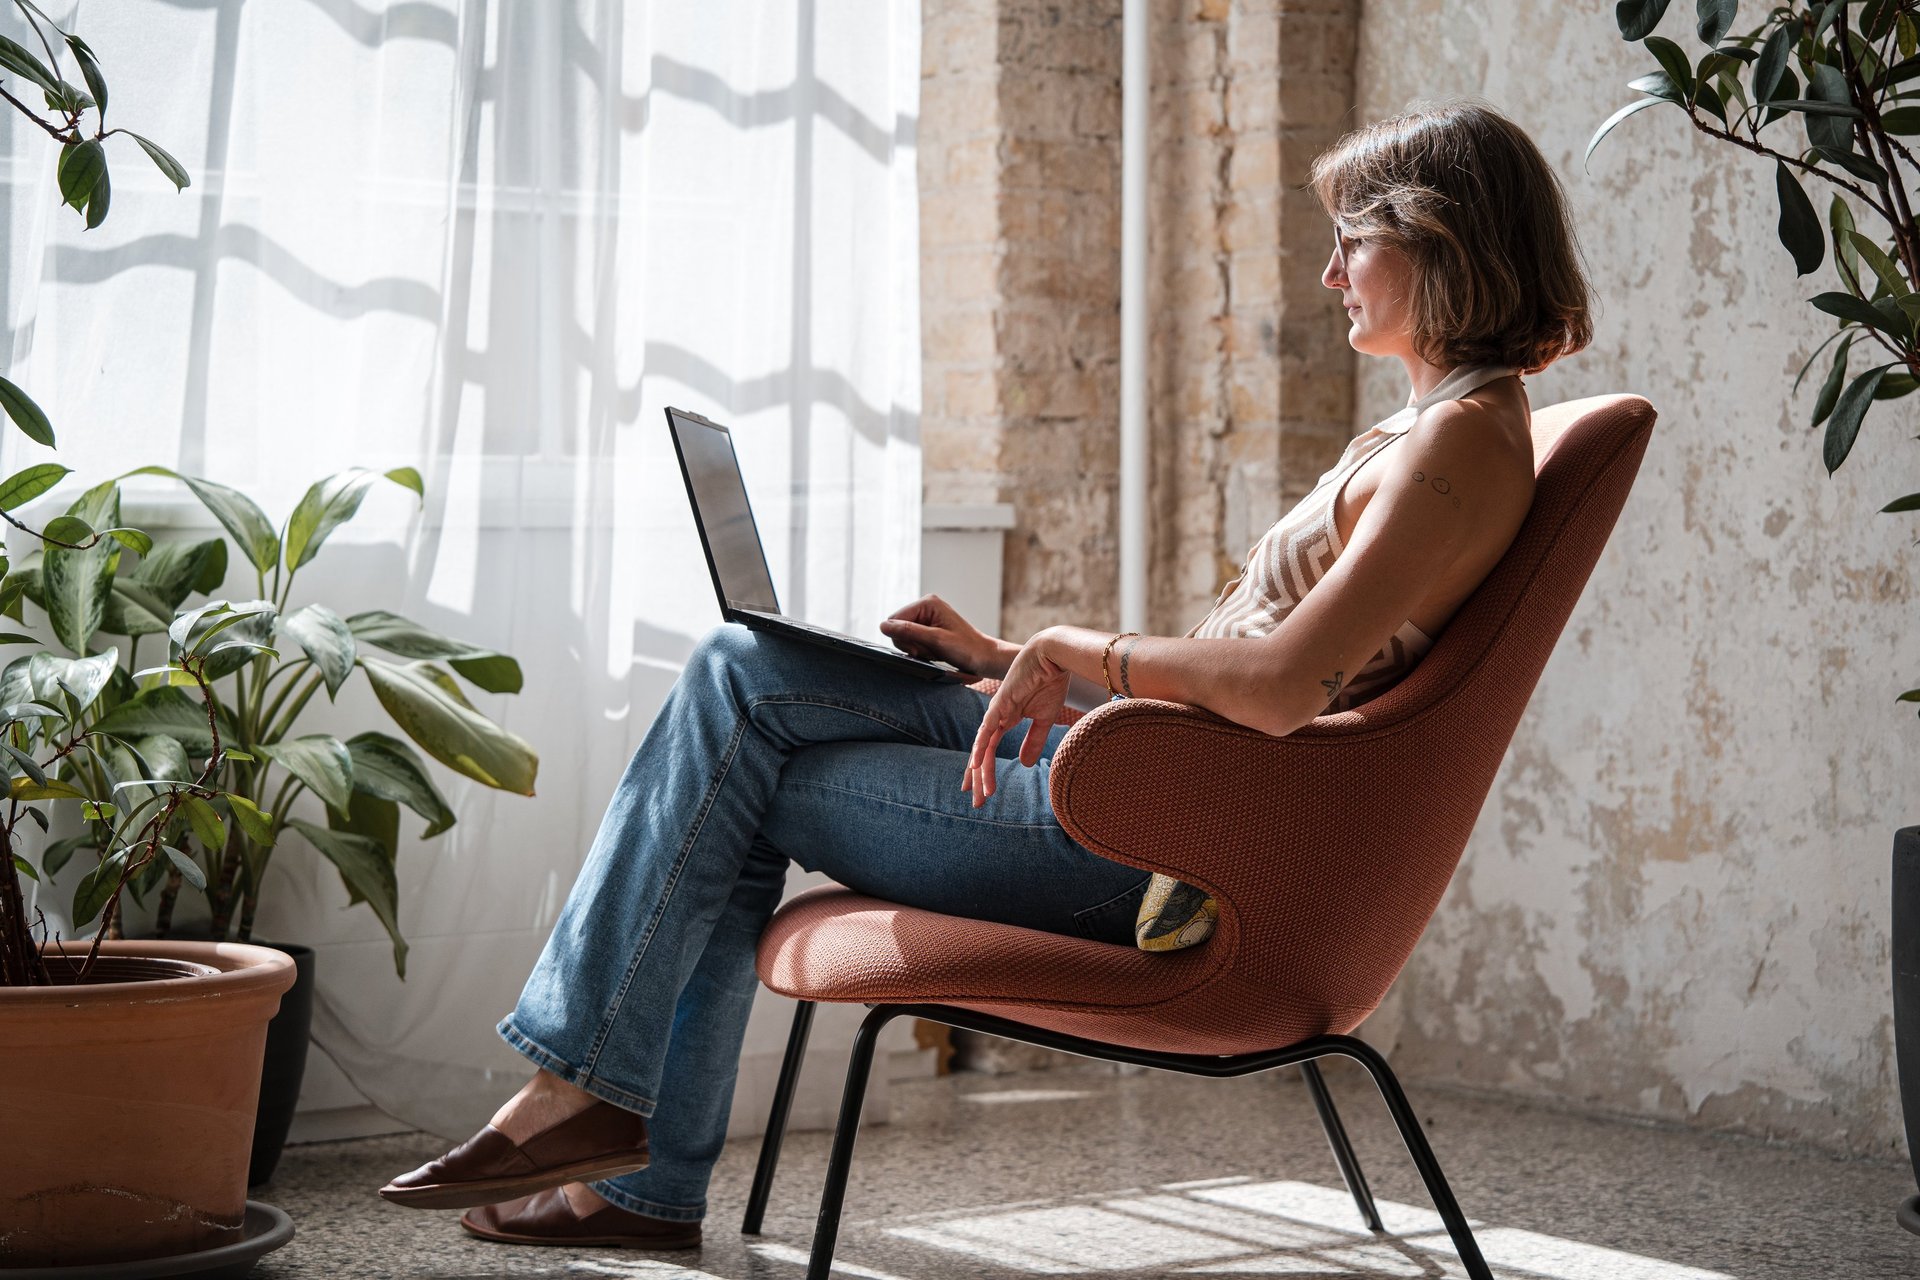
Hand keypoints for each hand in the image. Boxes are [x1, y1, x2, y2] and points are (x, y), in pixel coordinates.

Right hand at [879, 594, 1004, 676]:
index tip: (917, 650)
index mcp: (928, 603)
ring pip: (905, 636)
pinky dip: (921, 650)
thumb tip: (883, 626)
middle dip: (910, 644)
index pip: (895, 619)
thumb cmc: (966, 649)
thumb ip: (908, 631)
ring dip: (916, 648)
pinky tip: (934, 653)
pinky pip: (913, 640)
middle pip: (898, 627)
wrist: (984, 658)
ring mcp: (928, 617)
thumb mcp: (936, 640)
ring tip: (934, 652)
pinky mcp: (929, 628)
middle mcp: (926, 606)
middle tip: (929, 651)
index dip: (901, 638)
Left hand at [963, 629, 1070, 807]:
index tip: (983, 792)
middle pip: (982, 753)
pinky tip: (976, 765)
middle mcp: (996, 717)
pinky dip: (981, 748)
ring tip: (978, 793)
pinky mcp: (1001, 704)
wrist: (1055, 657)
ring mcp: (996, 711)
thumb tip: (1024, 764)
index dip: (985, 771)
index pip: (990, 750)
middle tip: (976, 803)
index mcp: (1006, 719)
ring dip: (980, 772)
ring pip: (983, 747)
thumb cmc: (1051, 681)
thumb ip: (1033, 740)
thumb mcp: (1044, 719)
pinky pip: (987, 731)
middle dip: (978, 779)